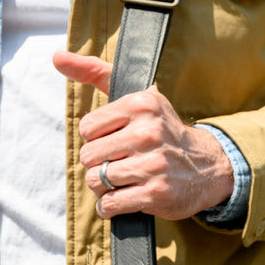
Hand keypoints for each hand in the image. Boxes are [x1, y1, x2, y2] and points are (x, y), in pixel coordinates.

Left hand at [52, 51, 234, 219]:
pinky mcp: (156, 193)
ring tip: (120, 182)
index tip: (114, 141)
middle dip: (97, 164)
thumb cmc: (162, 131)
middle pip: (88, 156)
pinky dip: (108, 207)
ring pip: (97, 180)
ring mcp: (153, 165)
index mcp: (141, 104)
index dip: (95, 139)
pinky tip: (121, 199)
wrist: (208, 167)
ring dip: (102, 187)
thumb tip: (57, 57)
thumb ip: (96, 72)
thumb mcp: (137, 97)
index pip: (87, 128)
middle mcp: (148, 132)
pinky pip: (110, 203)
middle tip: (117, 164)